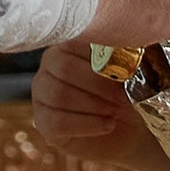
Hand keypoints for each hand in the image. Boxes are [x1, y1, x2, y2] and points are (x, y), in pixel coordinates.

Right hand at [29, 43, 155, 162]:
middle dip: (98, 84)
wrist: (125, 129)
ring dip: (94, 104)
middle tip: (122, 96)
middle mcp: (49, 66)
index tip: (126, 71)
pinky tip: (108, 124)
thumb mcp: (126, 72)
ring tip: (115, 111)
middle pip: (65, 67)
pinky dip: (88, 124)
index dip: (102, 58)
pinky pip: (58, 122)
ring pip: (59, 95)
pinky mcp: (43, 122)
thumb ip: (121, 57)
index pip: (74, 41)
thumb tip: (128, 50)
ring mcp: (41, 94)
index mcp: (68, 45)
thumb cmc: (124, 94)